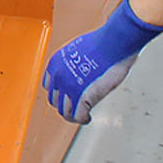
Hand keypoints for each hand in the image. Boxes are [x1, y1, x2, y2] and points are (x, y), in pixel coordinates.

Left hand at [42, 0, 162, 123]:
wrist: (114, 43)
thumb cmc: (103, 43)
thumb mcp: (77, 50)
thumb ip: (72, 64)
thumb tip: (76, 73)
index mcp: (55, 64)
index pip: (49, 87)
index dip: (59, 93)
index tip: (66, 96)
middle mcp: (58, 77)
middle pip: (55, 101)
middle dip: (65, 105)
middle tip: (75, 107)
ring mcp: (69, 88)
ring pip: (65, 112)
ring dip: (73, 115)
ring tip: (82, 115)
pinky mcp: (82, 98)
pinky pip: (78, 117)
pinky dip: (83, 119)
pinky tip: (88, 117)